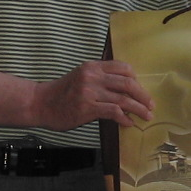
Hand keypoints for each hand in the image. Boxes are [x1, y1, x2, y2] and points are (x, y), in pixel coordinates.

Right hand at [33, 58, 154, 128]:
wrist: (40, 103)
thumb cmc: (61, 93)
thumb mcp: (80, 78)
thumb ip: (99, 80)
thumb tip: (123, 91)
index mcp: (92, 67)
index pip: (123, 67)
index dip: (136, 79)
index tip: (141, 90)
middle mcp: (92, 76)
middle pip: (127, 83)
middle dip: (143, 95)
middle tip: (151, 105)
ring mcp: (89, 91)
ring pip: (123, 99)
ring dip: (139, 109)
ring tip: (147, 116)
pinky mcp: (87, 107)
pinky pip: (113, 112)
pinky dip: (124, 118)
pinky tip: (129, 123)